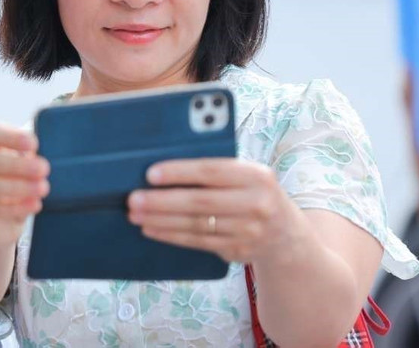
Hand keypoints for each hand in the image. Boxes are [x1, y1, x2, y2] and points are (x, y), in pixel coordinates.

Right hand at [0, 124, 49, 247]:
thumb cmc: (8, 189)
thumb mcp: (18, 170)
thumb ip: (26, 159)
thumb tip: (41, 158)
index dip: (10, 136)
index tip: (34, 144)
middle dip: (18, 164)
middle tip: (44, 169)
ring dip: (18, 186)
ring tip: (42, 188)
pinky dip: (15, 208)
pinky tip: (35, 205)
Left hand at [127, 158, 307, 264]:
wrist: (286, 233)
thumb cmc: (251, 191)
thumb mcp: (245, 174)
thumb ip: (215, 168)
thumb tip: (163, 166)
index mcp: (256, 176)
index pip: (212, 171)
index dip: (179, 172)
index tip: (150, 174)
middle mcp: (257, 204)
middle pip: (200, 202)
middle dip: (161, 201)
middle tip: (133, 199)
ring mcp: (250, 232)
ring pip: (196, 225)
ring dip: (161, 221)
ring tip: (135, 214)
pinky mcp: (239, 251)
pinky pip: (199, 242)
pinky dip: (171, 235)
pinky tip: (152, 229)